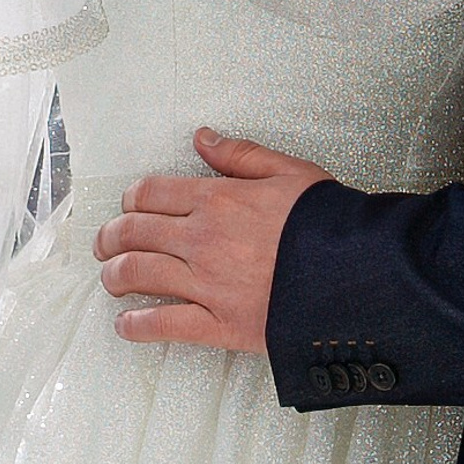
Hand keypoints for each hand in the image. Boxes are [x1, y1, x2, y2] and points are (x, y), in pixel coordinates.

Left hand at [92, 128, 329, 353]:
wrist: (357, 276)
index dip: (132, 199)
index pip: (152, 193)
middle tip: (105, 244)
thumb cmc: (329, 224)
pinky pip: (163, 324)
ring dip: (115, 276)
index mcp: (217, 199)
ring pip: (138, 275)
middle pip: (134, 233)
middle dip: (111, 237)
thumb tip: (202, 138)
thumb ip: (240, 155)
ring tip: (110, 279)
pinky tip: (125, 324)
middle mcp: (202, 240)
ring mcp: (206, 284)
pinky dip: (137, 325)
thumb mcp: (290, 173)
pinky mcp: (218, 324)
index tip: (127, 206)